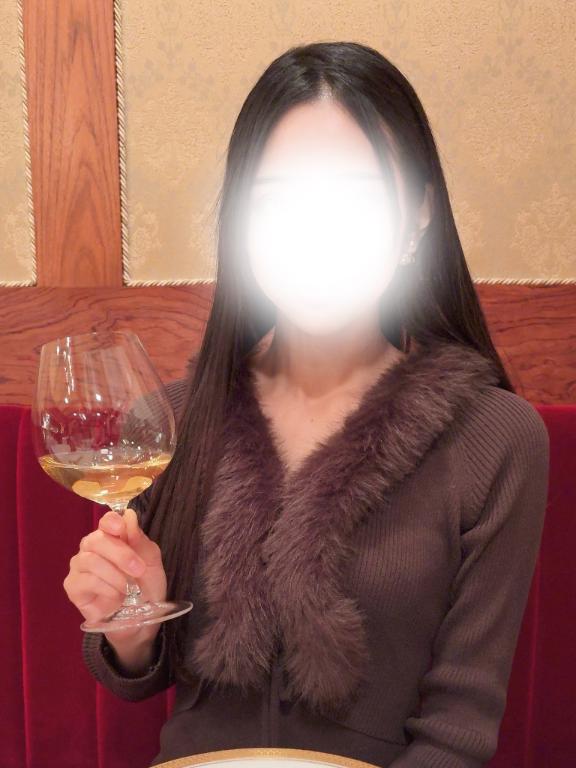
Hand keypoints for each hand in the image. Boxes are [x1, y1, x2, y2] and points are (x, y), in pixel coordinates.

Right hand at [64, 507, 166, 647]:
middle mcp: (91, 549)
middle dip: (120, 554)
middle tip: (138, 569)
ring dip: (115, 575)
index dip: (110, 522)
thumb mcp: (151, 561)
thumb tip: (129, 516)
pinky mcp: (73, 587)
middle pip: (96, 540)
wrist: (141, 617)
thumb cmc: (146, 585)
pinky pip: (85, 581)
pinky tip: (116, 596)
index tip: (119, 528)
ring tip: (128, 589)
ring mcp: (79, 567)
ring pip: (90, 561)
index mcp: (112, 538)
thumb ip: (140, 540)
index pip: (105, 522)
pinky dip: (105, 588)